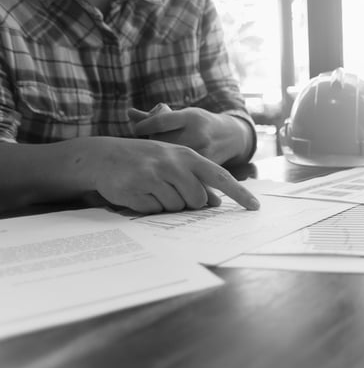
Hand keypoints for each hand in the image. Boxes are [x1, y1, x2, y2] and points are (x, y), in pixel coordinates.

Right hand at [79, 136, 259, 213]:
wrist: (104, 156)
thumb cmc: (146, 160)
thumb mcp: (174, 162)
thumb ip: (196, 179)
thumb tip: (214, 202)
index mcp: (187, 156)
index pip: (221, 176)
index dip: (239, 193)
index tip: (255, 207)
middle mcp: (173, 164)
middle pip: (198, 199)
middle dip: (189, 203)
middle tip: (170, 191)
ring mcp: (154, 176)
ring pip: (176, 207)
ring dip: (167, 205)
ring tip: (152, 189)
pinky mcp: (137, 190)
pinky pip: (154, 211)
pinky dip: (149, 207)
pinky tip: (139, 192)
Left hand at [129, 105, 252, 165]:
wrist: (231, 137)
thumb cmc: (200, 123)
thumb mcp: (183, 115)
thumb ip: (156, 117)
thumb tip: (128, 112)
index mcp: (191, 117)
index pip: (160, 121)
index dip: (144, 126)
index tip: (137, 129)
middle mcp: (198, 133)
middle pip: (163, 142)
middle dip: (152, 145)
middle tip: (148, 146)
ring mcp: (204, 151)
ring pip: (172, 160)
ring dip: (160, 161)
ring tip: (157, 158)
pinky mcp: (207, 166)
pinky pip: (183, 172)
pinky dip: (173, 172)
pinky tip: (168, 170)